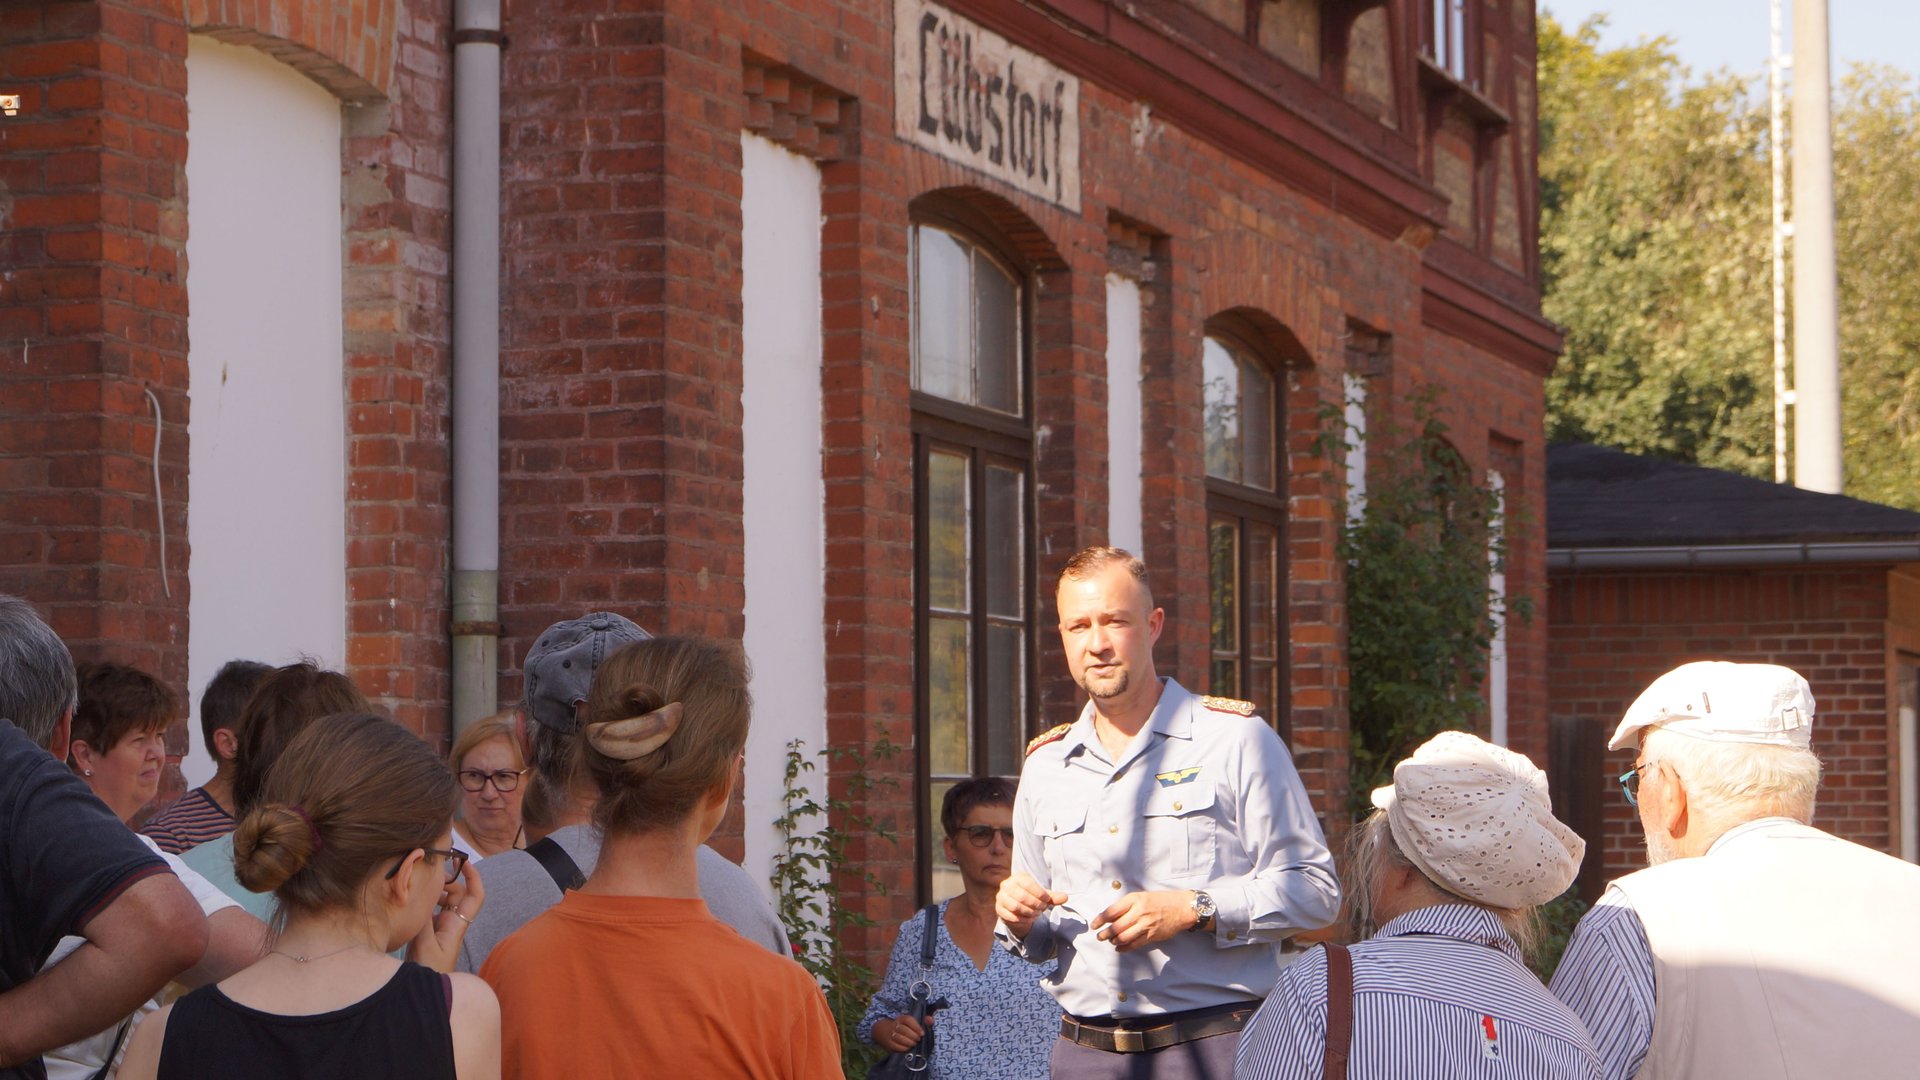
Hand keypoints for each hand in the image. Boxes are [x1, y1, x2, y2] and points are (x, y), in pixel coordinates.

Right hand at [407, 857, 485, 972]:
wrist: (427, 991)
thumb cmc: (429, 971)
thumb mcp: (424, 943)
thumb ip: (423, 920)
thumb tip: (422, 896)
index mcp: (457, 924)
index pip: (475, 896)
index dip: (474, 877)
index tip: (463, 861)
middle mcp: (453, 923)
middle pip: (457, 893)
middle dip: (446, 881)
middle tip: (429, 875)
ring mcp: (442, 927)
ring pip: (443, 900)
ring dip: (435, 891)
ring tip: (418, 885)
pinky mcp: (430, 931)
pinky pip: (432, 909)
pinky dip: (426, 901)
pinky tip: (413, 899)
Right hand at [875, 1014, 930, 1052]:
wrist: (887, 1032)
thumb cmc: (905, 1028)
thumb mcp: (914, 1022)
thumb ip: (925, 1021)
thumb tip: (931, 1020)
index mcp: (902, 1019)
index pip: (908, 1020)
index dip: (916, 1027)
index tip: (922, 1033)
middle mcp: (895, 1025)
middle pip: (904, 1029)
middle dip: (913, 1036)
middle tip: (918, 1039)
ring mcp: (891, 1034)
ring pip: (899, 1038)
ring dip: (909, 1042)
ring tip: (914, 1043)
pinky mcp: (889, 1043)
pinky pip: (896, 1046)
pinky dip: (904, 1048)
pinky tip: (909, 1048)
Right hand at [996, 872, 1066, 939]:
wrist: (1017, 910)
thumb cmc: (1032, 898)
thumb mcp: (1043, 896)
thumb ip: (1053, 897)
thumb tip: (1065, 897)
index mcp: (1018, 877)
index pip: (1028, 884)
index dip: (1040, 894)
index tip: (1047, 901)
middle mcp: (1007, 885)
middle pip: (1022, 896)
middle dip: (1035, 905)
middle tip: (1042, 909)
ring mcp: (1001, 897)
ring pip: (1015, 906)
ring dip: (1029, 912)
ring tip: (1036, 914)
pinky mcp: (999, 909)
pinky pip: (1010, 916)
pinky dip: (1022, 919)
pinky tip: (1029, 919)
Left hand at [1091, 890, 1198, 952]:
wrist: (1181, 908)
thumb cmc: (1161, 900)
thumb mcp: (1142, 896)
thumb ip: (1127, 905)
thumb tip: (1110, 917)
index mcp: (1134, 900)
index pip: (1112, 911)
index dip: (1100, 920)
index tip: (1094, 925)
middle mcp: (1139, 912)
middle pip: (1116, 926)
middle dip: (1105, 934)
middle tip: (1099, 936)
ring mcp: (1145, 925)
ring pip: (1124, 937)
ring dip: (1114, 941)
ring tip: (1109, 941)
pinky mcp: (1151, 935)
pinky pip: (1134, 944)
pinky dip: (1125, 948)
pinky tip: (1119, 948)